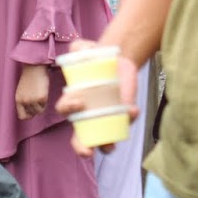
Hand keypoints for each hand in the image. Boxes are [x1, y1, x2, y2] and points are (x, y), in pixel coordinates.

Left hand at [15, 63, 50, 121]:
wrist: (34, 68)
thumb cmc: (29, 78)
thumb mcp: (22, 92)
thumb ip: (24, 101)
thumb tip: (30, 112)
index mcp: (18, 100)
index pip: (22, 116)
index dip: (28, 115)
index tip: (32, 111)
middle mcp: (24, 101)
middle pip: (31, 114)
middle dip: (35, 110)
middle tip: (38, 102)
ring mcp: (33, 100)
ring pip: (39, 111)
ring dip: (41, 106)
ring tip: (40, 97)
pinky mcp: (41, 98)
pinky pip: (44, 106)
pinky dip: (45, 102)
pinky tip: (43, 93)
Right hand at [55, 39, 141, 156]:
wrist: (118, 60)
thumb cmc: (95, 57)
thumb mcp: (84, 48)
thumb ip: (78, 47)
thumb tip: (79, 48)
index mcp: (73, 100)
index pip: (66, 110)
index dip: (69, 109)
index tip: (79, 103)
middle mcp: (86, 115)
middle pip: (80, 138)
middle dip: (82, 148)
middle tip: (88, 151)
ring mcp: (104, 118)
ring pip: (103, 140)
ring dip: (106, 146)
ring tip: (111, 145)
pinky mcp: (121, 116)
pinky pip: (124, 123)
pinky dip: (128, 119)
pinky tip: (132, 110)